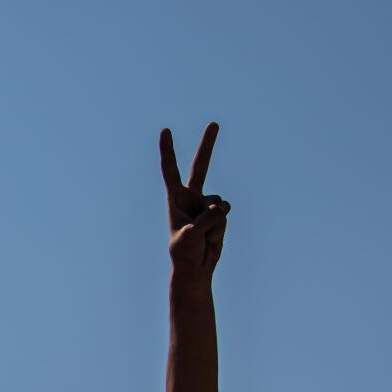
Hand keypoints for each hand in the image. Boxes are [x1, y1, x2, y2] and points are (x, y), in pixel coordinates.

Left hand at [159, 124, 229, 281]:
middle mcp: (191, 197)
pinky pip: (226, 214)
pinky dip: (220, 227)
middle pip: (200, 167)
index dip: (168, 151)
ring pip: (220, 203)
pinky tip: (211, 238)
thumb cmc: (185, 252)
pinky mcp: (219, 214)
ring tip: (203, 236)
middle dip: (207, 145)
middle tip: (214, 123)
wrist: (194, 268)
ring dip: (214, 222)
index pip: (170, 171)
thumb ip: (208, 216)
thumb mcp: (192, 234)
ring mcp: (206, 204)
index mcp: (175, 199)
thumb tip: (223, 205)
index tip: (165, 130)